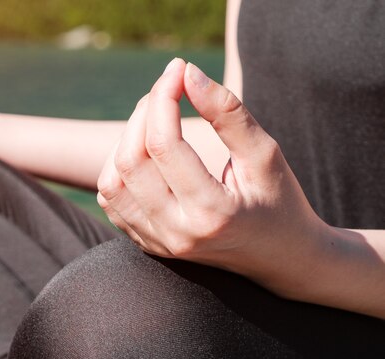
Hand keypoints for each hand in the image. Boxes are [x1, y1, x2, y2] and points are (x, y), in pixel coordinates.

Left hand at [97, 58, 327, 299]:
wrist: (280, 256)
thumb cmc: (279, 201)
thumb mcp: (264, 154)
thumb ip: (227, 113)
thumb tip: (187, 74)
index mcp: (211, 214)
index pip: (164, 145)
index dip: (164, 98)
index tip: (178, 69)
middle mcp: (176, 234)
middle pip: (130, 161)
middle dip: (142, 113)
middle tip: (167, 89)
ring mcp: (157, 243)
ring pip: (111, 182)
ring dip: (126, 140)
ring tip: (155, 120)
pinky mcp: (146, 244)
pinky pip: (111, 201)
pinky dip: (119, 168)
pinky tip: (147, 153)